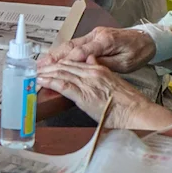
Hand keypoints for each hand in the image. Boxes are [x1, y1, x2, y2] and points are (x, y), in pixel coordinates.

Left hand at [37, 59, 159, 128]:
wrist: (136, 112)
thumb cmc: (128, 103)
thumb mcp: (114, 81)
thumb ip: (100, 70)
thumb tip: (91, 60)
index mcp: (99, 69)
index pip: (74, 62)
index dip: (59, 63)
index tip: (49, 64)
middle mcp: (91, 73)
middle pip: (64, 66)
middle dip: (49, 66)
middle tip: (36, 68)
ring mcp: (87, 83)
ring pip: (61, 73)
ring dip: (46, 73)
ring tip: (34, 74)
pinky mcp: (83, 95)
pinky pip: (62, 85)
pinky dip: (50, 82)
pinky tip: (41, 81)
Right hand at [40, 27, 155, 73]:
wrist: (148, 39)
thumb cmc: (138, 52)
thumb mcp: (125, 63)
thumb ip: (105, 63)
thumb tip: (87, 66)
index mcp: (105, 40)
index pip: (82, 51)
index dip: (67, 60)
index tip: (54, 68)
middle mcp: (97, 35)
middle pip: (71, 46)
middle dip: (54, 56)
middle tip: (40, 66)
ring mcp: (94, 34)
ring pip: (70, 44)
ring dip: (55, 54)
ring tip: (42, 63)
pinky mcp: (93, 37)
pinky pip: (75, 44)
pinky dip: (62, 51)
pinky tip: (53, 57)